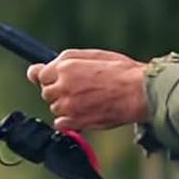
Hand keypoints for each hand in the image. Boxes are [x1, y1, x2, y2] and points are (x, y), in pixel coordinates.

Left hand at [26, 48, 149, 132]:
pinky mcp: (76, 122)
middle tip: (79, 88)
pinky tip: (84, 112)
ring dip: (65, 105)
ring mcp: (68, 106)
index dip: (47, 76)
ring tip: (87, 99)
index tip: (51, 78)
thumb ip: (65, 60)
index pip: (39, 74)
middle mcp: (63, 86)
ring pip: (55, 107)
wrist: (139, 92)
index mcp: (65, 67)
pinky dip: (68, 120)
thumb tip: (40, 67)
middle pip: (46, 92)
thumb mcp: (92, 55)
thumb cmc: (121, 71)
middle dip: (58, 90)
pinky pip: (60, 123)